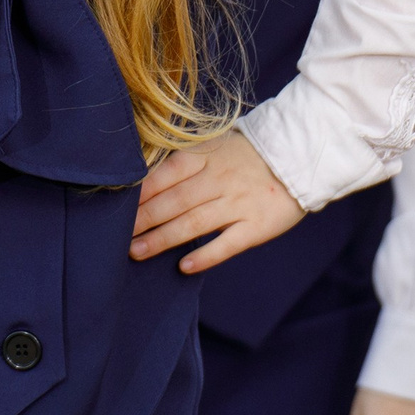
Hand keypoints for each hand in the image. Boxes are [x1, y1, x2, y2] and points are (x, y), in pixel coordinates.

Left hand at [130, 129, 306, 271]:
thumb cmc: (244, 156)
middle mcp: (219, 179)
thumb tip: (141, 182)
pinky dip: (205, 256)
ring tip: (137, 252)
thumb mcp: (213, 147)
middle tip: (117, 237)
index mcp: (205, 157)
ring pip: (194, 223)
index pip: (165, 175)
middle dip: (142, 221)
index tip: (116, 210)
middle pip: (174, 202)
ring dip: (162, 239)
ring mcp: (239, 203)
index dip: (139, 194)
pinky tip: (184, 267)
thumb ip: (181, 164)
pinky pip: (228, 244)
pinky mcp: (258, 225)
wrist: (299, 157)